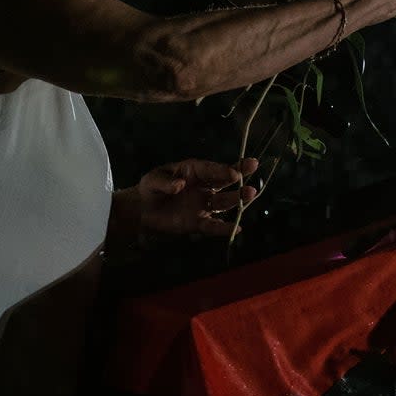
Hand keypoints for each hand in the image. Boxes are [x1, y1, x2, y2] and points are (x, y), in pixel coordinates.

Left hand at [136, 157, 258, 236]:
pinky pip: (212, 225)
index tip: (234, 173)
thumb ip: (165, 182)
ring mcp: (203, 204)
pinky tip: (237, 228)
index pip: (211, 169)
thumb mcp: (153, 180)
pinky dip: (224, 229)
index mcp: (194, 171)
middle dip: (238, 174)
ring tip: (251, 193)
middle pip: (224, 181)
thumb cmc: (150, 189)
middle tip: (253, 166)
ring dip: (237, 198)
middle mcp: (204, 187)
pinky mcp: (198, 222)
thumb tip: (179, 186)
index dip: (223, 170)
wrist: (142, 211)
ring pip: (224, 202)